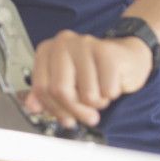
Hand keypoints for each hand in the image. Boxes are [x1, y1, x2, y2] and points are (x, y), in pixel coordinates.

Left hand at [24, 29, 153, 127]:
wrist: (127, 57)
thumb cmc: (95, 72)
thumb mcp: (67, 82)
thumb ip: (47, 94)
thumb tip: (32, 107)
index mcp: (48, 50)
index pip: (42, 88)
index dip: (55, 109)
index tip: (67, 118)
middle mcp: (63, 43)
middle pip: (61, 91)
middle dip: (76, 110)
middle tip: (88, 116)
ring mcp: (85, 44)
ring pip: (86, 95)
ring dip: (97, 103)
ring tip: (100, 91)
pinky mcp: (107, 51)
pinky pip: (107, 91)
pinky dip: (111, 95)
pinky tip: (111, 83)